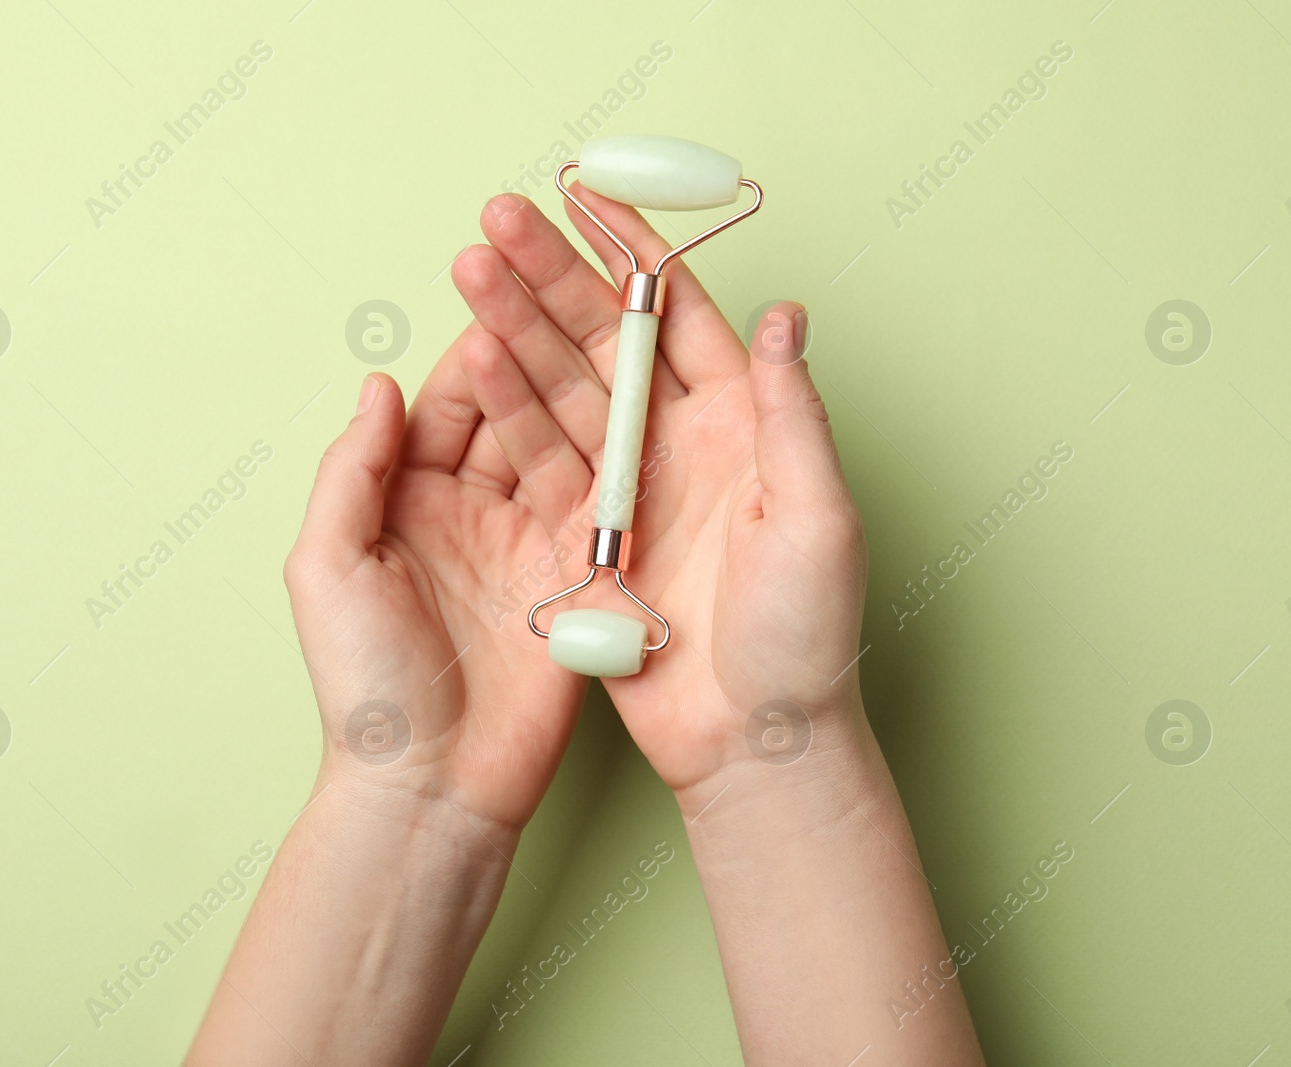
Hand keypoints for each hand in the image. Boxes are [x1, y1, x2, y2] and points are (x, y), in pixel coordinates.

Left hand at [283, 322, 594, 830]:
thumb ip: (352, 473)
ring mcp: (531, 543)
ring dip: (582, 391)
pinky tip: (641, 402)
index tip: (504, 291)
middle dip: (533, 352)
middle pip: (511, 415)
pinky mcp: (581, 576)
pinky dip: (620, 454)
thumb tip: (379, 386)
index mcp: (408, 504)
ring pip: (562, 446)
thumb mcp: (329, 567)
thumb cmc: (368, 685)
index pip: (448, 409)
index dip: (474, 353)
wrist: (435, 785)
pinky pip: (601, 503)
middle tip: (566, 289)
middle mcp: (474, 514)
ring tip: (611, 328)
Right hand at [452, 191, 868, 796]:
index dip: (634, 254)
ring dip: (517, 329)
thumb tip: (784, 315)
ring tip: (471, 272)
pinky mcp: (588, 534)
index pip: (681, 316)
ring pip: (564, 388)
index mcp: (744, 424)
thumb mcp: (819, 518)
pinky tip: (473, 362)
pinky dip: (508, 411)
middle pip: (606, 339)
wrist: (753, 742)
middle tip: (499, 219)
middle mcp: (684, 443)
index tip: (589, 197)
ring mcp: (632, 486)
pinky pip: (542, 459)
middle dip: (553, 276)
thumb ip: (793, 415)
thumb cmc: (805, 638)